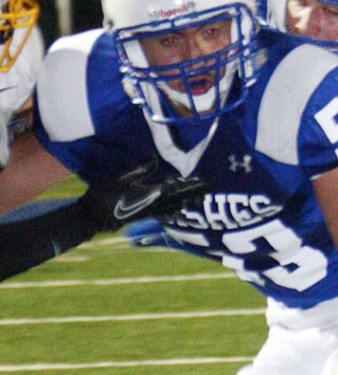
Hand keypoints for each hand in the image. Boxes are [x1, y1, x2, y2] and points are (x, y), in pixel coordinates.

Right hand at [82, 158, 205, 231]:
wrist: (92, 216)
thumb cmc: (103, 195)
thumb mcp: (119, 178)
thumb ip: (138, 170)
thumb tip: (155, 158)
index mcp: (149, 195)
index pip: (175, 188)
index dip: (190, 184)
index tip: (203, 181)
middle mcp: (153, 205)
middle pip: (178, 198)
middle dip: (193, 193)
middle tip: (208, 189)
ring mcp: (148, 211)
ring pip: (173, 206)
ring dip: (186, 201)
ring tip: (199, 199)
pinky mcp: (142, 215)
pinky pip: (164, 212)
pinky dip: (174, 209)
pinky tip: (178, 211)